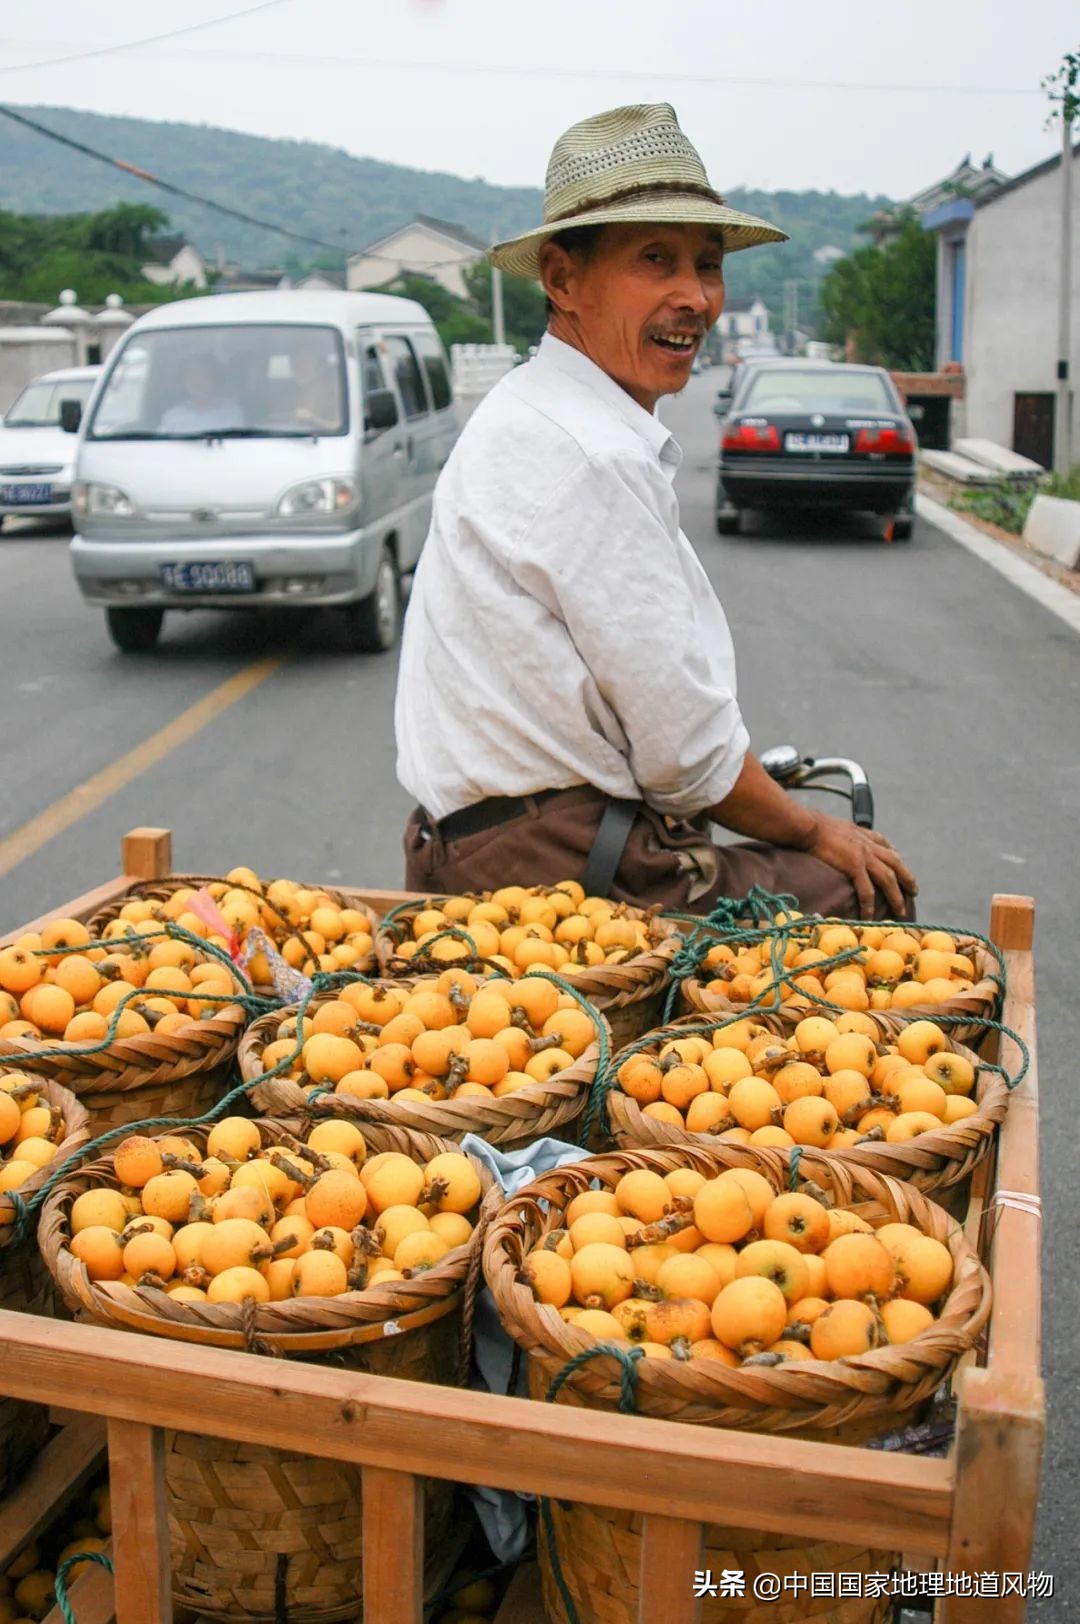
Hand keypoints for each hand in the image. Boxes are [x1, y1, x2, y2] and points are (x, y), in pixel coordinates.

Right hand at [802, 813, 917, 919]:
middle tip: (914, 893)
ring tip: (901, 911)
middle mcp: (870, 845)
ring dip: (896, 896)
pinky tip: (871, 916)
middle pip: (896, 865)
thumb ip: (848, 834)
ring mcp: (864, 856)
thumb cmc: (815, 826)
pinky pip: (867, 890)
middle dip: (907, 879)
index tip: (902, 869)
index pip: (888, 848)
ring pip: (888, 879)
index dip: (897, 859)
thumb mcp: (840, 826)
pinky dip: (870, 905)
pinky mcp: (854, 866)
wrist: (808, 827)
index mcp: (866, 835)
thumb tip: (843, 840)